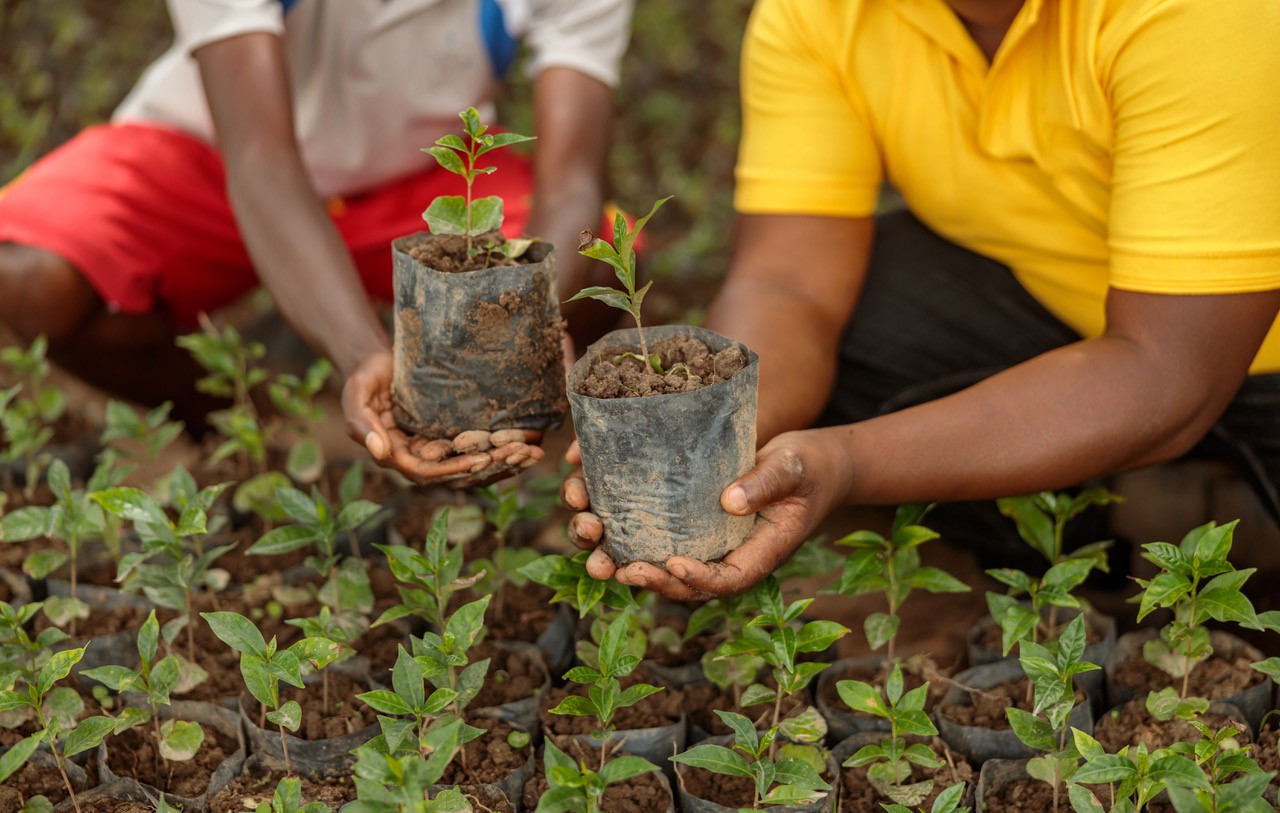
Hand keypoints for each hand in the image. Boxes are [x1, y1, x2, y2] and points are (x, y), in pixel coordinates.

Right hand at [342, 352, 545, 486]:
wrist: (381, 363)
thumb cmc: (366, 377)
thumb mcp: (357, 395)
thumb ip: (362, 424)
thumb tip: (380, 453)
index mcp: (397, 456)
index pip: (429, 472)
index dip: (455, 469)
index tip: (483, 460)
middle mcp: (421, 458)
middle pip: (459, 474)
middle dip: (492, 467)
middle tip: (523, 455)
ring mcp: (440, 449)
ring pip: (475, 465)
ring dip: (505, 462)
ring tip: (534, 452)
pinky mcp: (454, 436)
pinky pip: (481, 449)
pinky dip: (504, 448)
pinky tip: (529, 441)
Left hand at [563, 428, 852, 599]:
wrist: (808, 461)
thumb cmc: (809, 467)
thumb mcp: (793, 471)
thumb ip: (765, 484)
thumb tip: (728, 502)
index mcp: (757, 554)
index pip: (727, 580)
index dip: (698, 580)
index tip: (673, 565)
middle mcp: (727, 554)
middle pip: (685, 581)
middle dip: (650, 579)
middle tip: (619, 570)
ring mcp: (707, 540)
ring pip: (662, 560)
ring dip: (626, 559)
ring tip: (596, 550)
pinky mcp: (690, 519)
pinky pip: (656, 532)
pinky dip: (626, 529)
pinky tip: (596, 510)